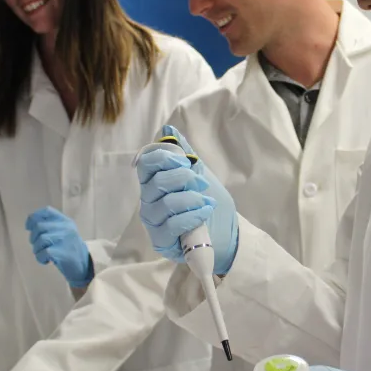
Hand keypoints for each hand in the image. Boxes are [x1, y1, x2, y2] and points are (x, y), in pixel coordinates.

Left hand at [26, 207, 92, 287]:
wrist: (83, 265)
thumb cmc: (69, 248)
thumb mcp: (64, 232)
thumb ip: (51, 226)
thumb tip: (30, 224)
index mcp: (66, 221)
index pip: (47, 211)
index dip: (34, 217)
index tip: (29, 226)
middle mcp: (66, 227)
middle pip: (39, 226)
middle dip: (33, 237)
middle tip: (37, 246)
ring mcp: (64, 239)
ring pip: (40, 239)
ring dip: (36, 249)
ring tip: (42, 254)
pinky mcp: (61, 252)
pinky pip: (42, 252)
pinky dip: (40, 258)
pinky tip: (46, 260)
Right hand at [138, 125, 237, 274]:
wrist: (226, 234)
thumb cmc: (208, 202)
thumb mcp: (201, 174)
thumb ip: (185, 154)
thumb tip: (169, 130)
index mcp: (154, 181)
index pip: (145, 163)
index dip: (163, 157)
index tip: (185, 160)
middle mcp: (148, 200)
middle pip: (156, 182)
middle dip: (183, 178)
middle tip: (202, 183)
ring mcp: (153, 221)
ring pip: (165, 203)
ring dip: (190, 198)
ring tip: (206, 201)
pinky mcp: (161, 240)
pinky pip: (171, 224)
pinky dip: (192, 215)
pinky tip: (204, 212)